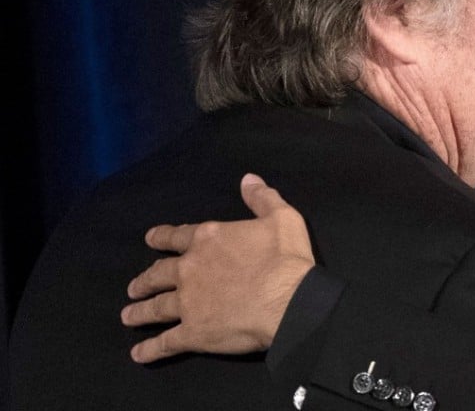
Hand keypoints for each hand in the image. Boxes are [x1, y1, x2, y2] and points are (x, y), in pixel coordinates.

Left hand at [121, 173, 314, 363]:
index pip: (178, 236)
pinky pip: (166, 342)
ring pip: (156, 307)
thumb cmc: (285, 258)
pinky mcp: (192, 332)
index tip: (150, 239)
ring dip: (140, 311)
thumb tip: (248, 179)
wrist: (289, 301)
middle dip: (145, 280)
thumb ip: (262, 198)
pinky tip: (138, 354)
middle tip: (134, 287)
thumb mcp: (282, 217)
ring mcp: (188, 302)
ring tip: (128, 315)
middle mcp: (190, 269)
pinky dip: (150, 349)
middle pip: (160, 273)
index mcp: (209, 239)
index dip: (162, 237)